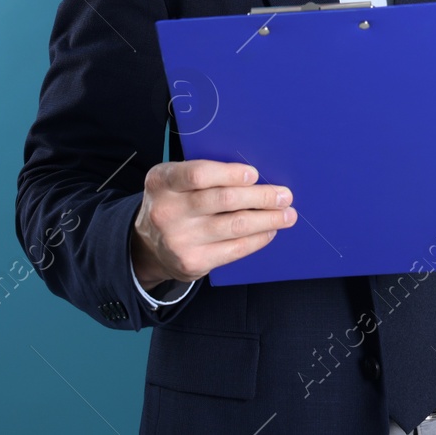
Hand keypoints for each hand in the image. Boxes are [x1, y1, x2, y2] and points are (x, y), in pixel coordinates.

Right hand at [130, 159, 296, 290]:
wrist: (149, 247)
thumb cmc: (174, 204)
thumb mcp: (175, 181)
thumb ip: (204, 174)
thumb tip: (254, 176)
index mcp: (162, 181)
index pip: (198, 174)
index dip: (230, 174)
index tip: (255, 174)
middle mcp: (167, 210)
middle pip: (223, 200)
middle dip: (260, 196)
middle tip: (284, 195)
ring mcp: (179, 239)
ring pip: (234, 225)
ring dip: (267, 219)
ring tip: (287, 214)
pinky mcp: (193, 262)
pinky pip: (234, 249)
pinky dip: (257, 239)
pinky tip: (269, 231)